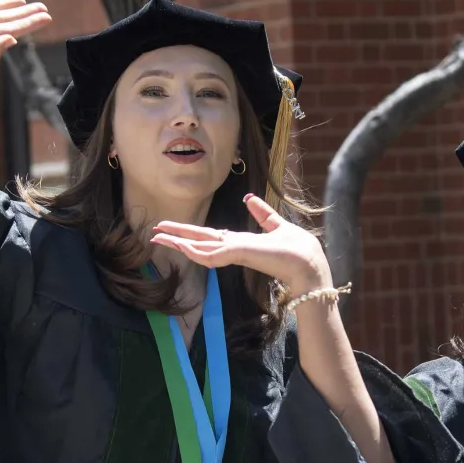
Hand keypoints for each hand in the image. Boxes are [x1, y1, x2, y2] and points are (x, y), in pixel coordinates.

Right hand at [150, 195, 332, 295]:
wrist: (309, 265)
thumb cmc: (297, 251)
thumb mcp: (277, 225)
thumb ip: (262, 214)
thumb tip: (248, 197)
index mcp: (241, 242)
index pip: (210, 236)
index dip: (189, 232)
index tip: (171, 229)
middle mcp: (235, 249)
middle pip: (200, 241)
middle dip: (177, 237)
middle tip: (154, 234)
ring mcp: (237, 254)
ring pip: (202, 249)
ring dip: (180, 243)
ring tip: (159, 238)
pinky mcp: (242, 256)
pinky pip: (214, 255)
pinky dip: (197, 251)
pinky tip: (183, 247)